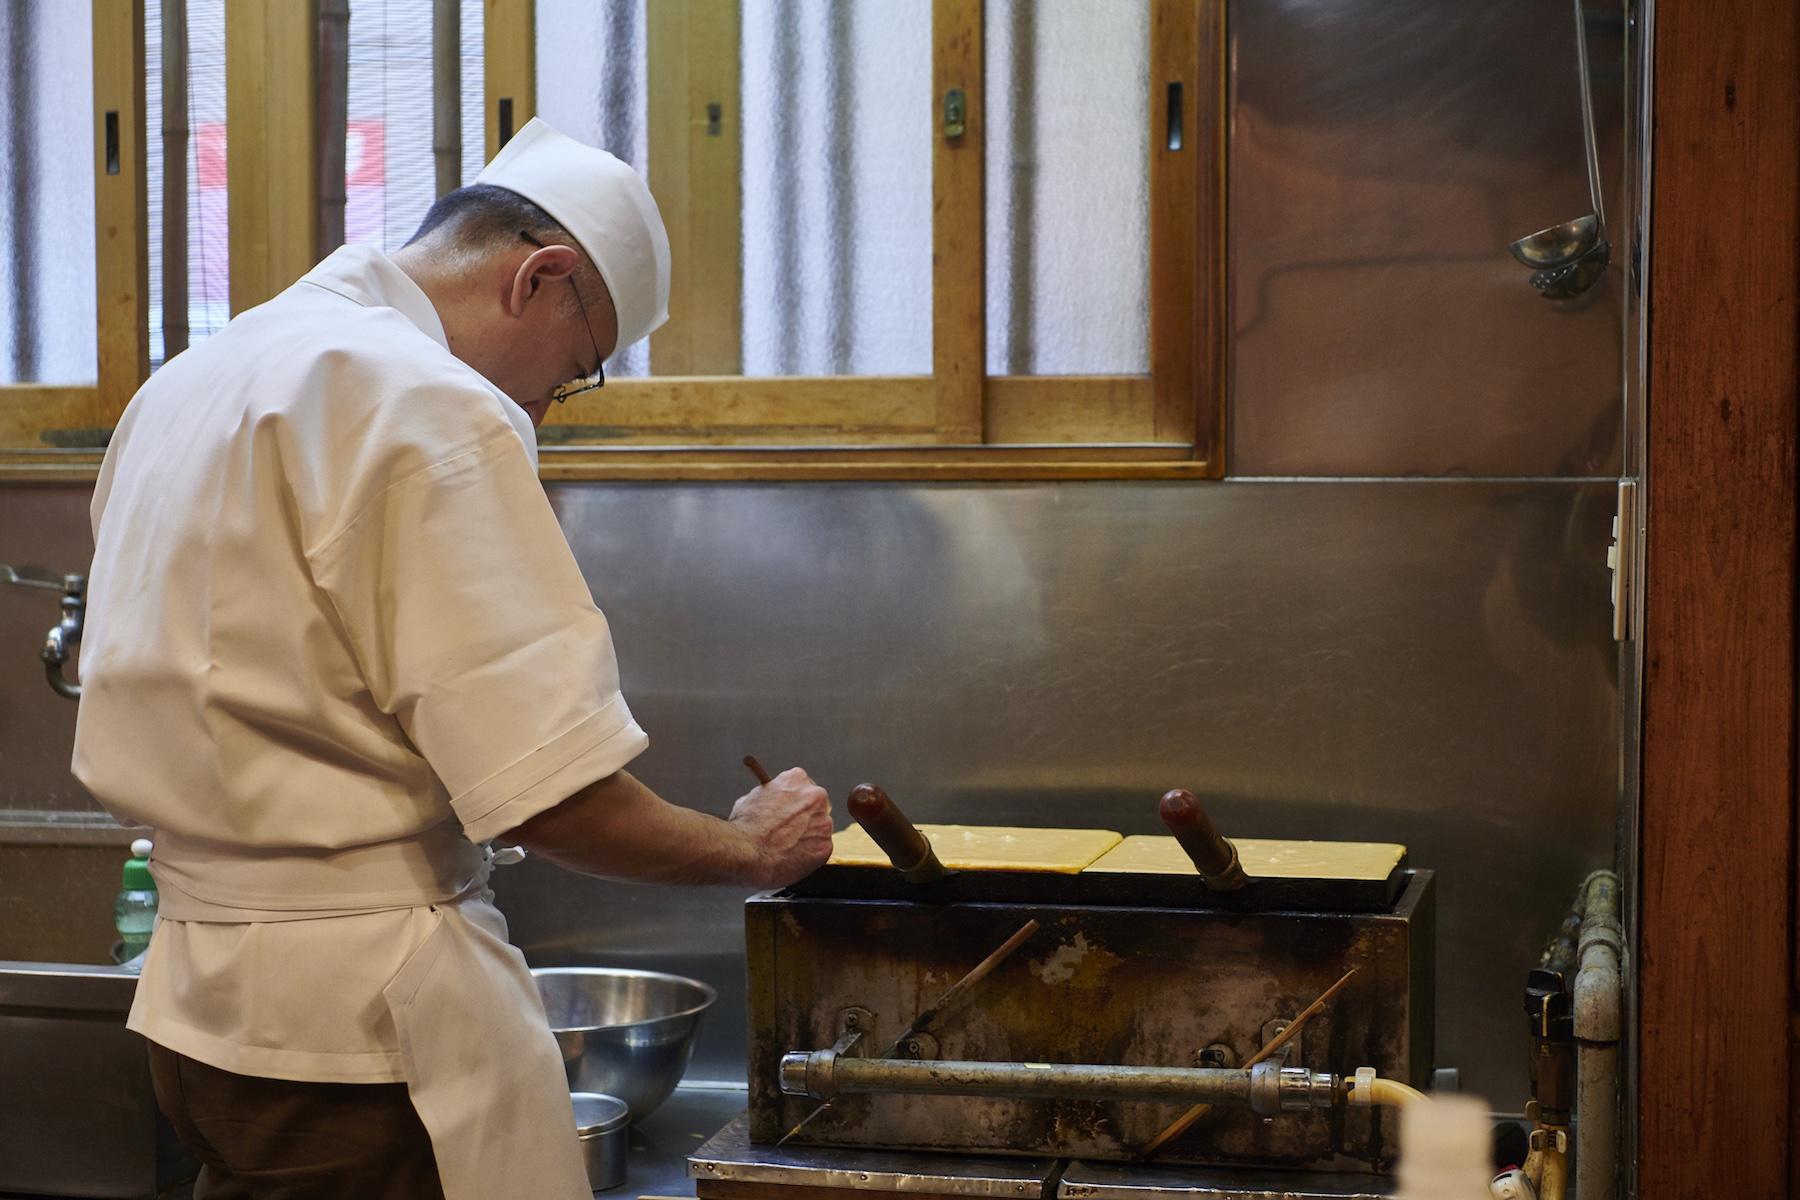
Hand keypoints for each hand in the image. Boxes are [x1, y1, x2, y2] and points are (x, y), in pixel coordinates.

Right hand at [727, 767, 834, 887]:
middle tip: (790, 831)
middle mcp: (815, 796)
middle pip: (816, 806)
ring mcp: (823, 821)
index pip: (803, 786)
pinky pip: (819, 850)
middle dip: (806, 818)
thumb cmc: (744, 827)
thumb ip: (768, 797)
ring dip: (807, 837)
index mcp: (796, 779)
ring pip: (820, 829)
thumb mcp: (750, 799)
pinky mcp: (826, 845)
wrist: (746, 852)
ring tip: (785, 848)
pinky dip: (808, 856)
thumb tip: (768, 802)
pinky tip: (790, 858)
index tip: (789, 811)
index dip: (794, 801)